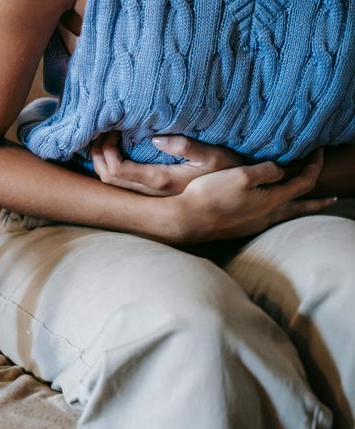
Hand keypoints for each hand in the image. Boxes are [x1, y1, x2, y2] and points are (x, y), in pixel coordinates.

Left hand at [90, 132, 243, 195]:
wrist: (237, 197)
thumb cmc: (229, 172)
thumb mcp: (214, 155)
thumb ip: (186, 147)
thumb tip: (156, 139)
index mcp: (161, 181)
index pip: (118, 171)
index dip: (106, 152)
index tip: (112, 130)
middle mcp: (151, 193)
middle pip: (108, 179)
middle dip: (98, 155)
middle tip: (102, 131)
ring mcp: (151, 196)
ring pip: (112, 184)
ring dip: (102, 162)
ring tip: (105, 140)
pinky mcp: (153, 194)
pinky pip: (122, 184)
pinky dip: (111, 167)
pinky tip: (115, 152)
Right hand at [173, 149, 336, 242]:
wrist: (186, 220)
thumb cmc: (211, 195)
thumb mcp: (241, 174)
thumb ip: (266, 170)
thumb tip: (280, 170)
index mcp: (271, 201)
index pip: (303, 183)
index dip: (314, 166)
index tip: (318, 152)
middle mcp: (267, 216)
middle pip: (301, 208)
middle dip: (318, 201)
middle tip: (333, 198)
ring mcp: (253, 225)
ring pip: (285, 215)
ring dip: (299, 208)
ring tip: (305, 205)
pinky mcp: (240, 228)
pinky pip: (269, 219)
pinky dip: (280, 212)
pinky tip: (271, 211)